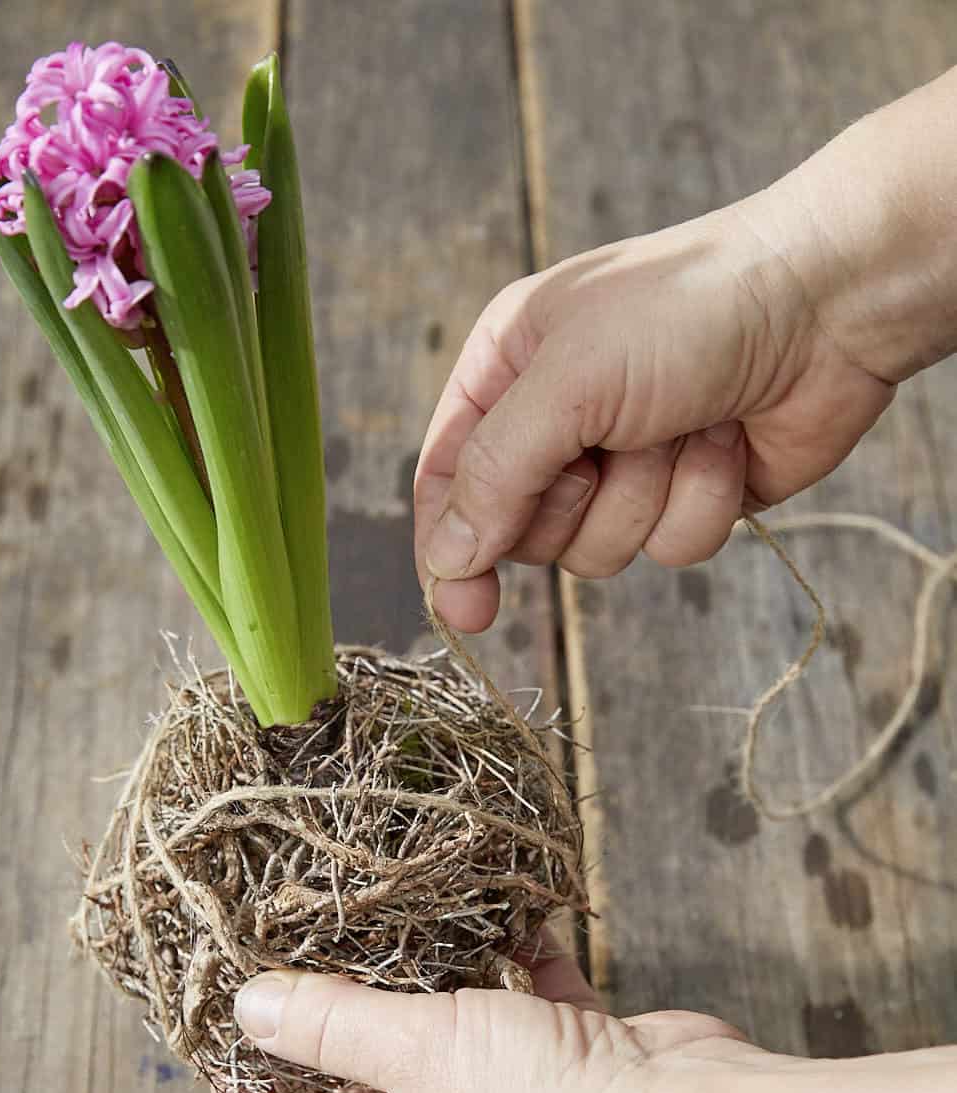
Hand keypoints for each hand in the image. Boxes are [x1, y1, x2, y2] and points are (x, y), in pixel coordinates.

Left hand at [212, 944, 747, 1092]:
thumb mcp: (416, 1054)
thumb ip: (331, 1026)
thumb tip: (249, 1010)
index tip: (224, 1063)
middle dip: (326, 1043)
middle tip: (292, 969)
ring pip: (439, 1055)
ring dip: (417, 998)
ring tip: (378, 931)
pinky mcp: (563, 1068)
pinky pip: (519, 1013)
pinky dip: (508, 969)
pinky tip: (500, 919)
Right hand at [414, 199, 894, 631]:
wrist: (827, 302)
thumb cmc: (689, 310)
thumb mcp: (567, 380)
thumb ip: (495, 474)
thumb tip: (445, 562)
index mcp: (508, 369)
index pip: (446, 477)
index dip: (448, 545)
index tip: (464, 608)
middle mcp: (558, 419)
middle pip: (521, 529)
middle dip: (573, 500)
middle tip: (611, 445)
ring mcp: (624, 463)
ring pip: (597, 551)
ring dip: (646, 496)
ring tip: (680, 427)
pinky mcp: (686, 496)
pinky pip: (669, 550)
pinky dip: (700, 502)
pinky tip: (726, 440)